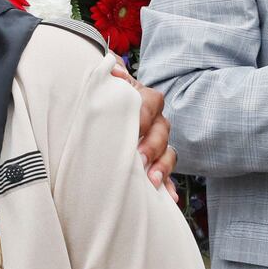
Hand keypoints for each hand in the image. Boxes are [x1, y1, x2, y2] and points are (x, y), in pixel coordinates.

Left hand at [110, 61, 179, 200]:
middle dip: (152, 146)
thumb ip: (109, 71)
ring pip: (168, 152)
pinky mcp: (154, 160)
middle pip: (162, 130)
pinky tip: (169, 198)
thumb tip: (114, 70)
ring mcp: (155, 140)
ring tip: (152, 182)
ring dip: (162, 168)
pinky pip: (165, 173)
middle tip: (138, 161)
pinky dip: (167, 185)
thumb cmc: (100, 93)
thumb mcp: (102, 79)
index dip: (142, 117)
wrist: (98, 107)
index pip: (149, 103)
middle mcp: (153, 118)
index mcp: (141, 97)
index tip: (132, 131)